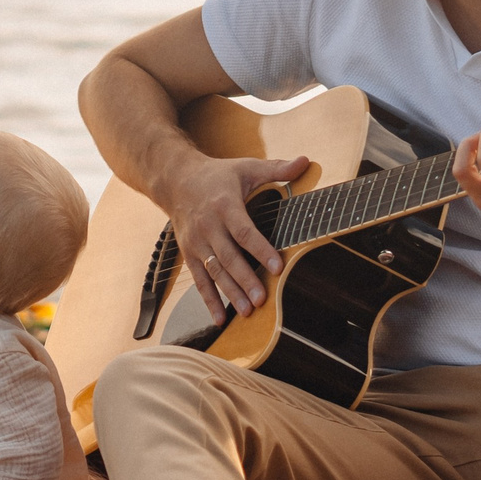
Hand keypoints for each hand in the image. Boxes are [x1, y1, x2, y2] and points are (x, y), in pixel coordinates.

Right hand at [166, 153, 309, 320]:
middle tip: (262, 299)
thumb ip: (276, 168)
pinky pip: (199, 280)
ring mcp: (196, 243)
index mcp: (225, 205)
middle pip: (228, 257)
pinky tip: (221, 318)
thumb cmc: (217, 175)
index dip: (261, 250)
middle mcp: (208, 226)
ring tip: (248, 311)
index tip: (278, 266)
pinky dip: (209, 300)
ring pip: (214, 272)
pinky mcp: (189, 254)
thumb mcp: (245, 167)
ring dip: (230, 293)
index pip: (244, 231)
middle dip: (245, 280)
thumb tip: (305, 161)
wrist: (175, 180)